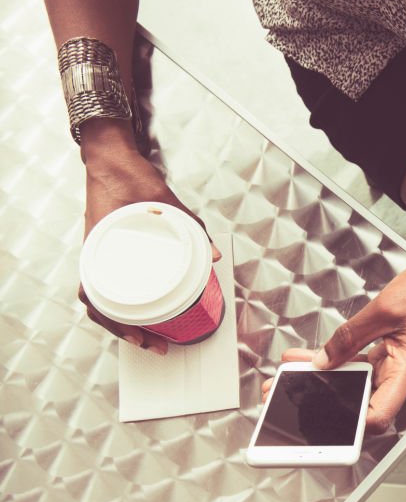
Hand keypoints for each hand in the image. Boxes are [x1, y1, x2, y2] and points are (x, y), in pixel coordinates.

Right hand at [80, 138, 219, 353]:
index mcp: (99, 248)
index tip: (138, 337)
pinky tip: (139, 308)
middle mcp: (95, 255)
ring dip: (122, 320)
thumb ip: (191, 228)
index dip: (116, 323)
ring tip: (147, 335)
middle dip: (123, 331)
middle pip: (100, 306)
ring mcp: (99, 254)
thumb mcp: (163, 201)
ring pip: (102, 297)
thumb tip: (215, 254)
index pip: (95, 298)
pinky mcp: (107, 249)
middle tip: (152, 344)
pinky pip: (108, 282)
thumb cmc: (127, 176)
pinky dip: (121, 300)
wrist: (109, 157)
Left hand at [262, 255, 405, 433]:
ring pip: (354, 382)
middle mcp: (401, 376)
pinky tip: (312, 355)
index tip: (320, 417)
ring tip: (293, 371)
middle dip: (322, 399)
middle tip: (290, 392)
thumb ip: (349, 336)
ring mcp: (395, 366)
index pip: (377, 417)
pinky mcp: (391, 355)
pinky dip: (336, 360)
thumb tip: (323, 360)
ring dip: (324, 377)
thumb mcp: (383, 310)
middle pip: (359, 402)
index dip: (349, 425)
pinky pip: (360, 364)